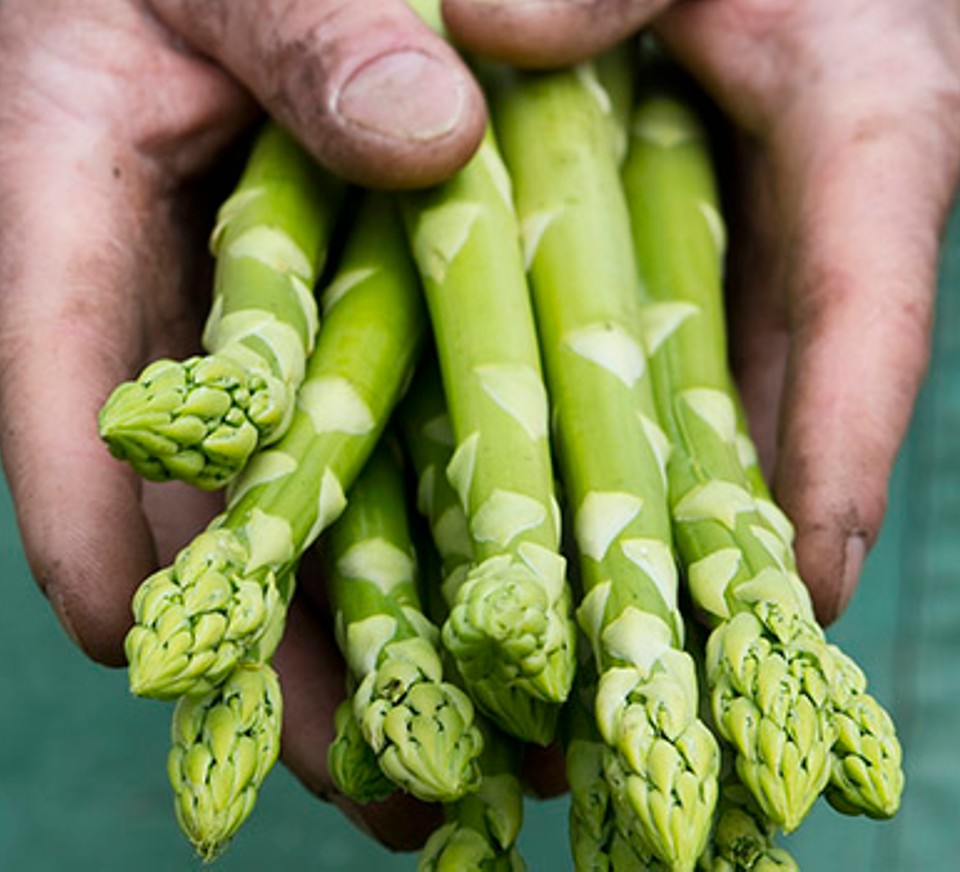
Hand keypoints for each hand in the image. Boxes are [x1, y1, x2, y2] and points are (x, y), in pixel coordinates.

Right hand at [0, 0, 486, 846]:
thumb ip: (311, 35)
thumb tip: (425, 126)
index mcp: (77, 210)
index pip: (67, 415)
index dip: (120, 556)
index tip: (191, 673)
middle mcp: (164, 300)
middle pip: (203, 516)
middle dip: (282, 658)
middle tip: (386, 781)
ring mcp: (254, 329)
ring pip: (296, 514)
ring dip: (368, 641)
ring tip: (453, 759)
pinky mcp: (336, 328)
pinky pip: (370, 456)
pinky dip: (420, 545)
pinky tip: (489, 625)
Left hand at [442, 0, 959, 623]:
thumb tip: (491, 35)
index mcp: (862, 130)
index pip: (863, 316)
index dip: (838, 456)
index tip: (809, 593)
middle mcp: (810, 218)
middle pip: (785, 401)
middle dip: (741, 533)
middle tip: (685, 660)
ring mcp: (745, 243)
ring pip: (714, 397)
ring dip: (670, 503)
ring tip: (613, 619)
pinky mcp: (682, 248)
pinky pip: (652, 357)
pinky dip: (615, 430)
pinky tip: (559, 501)